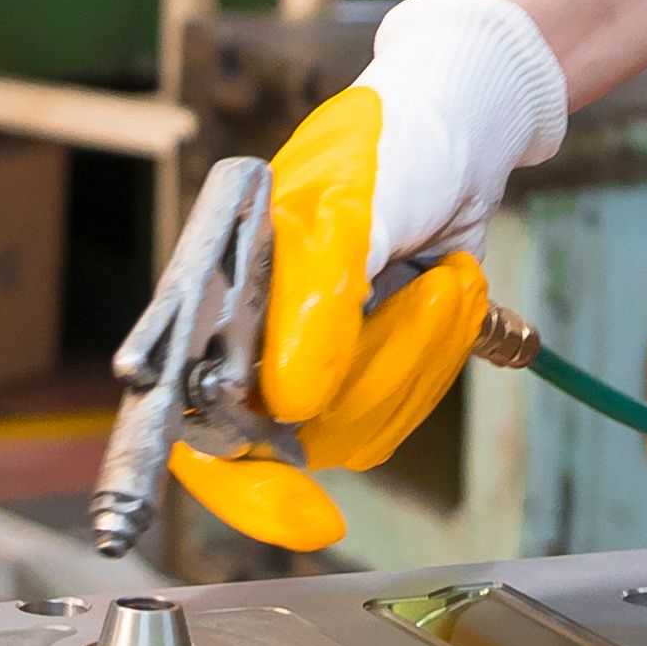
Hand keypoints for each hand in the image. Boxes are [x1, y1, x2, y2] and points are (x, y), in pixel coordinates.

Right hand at [246, 0, 566, 472]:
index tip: (268, 513)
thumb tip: (289, 397)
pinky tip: (447, 295)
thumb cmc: (390, 148)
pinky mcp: (363, 370)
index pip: (186, 407)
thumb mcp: (350, 206)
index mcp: (216, 291)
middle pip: (285, 435)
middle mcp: (250, 335)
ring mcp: (308, 359)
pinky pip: (391, 413)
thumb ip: (313, 298)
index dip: (212, 471)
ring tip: (442, 280)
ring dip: (417, 357)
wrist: (460, 132)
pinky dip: (433, 360)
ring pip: (350, 429)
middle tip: (427, 298)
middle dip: (373, 375)